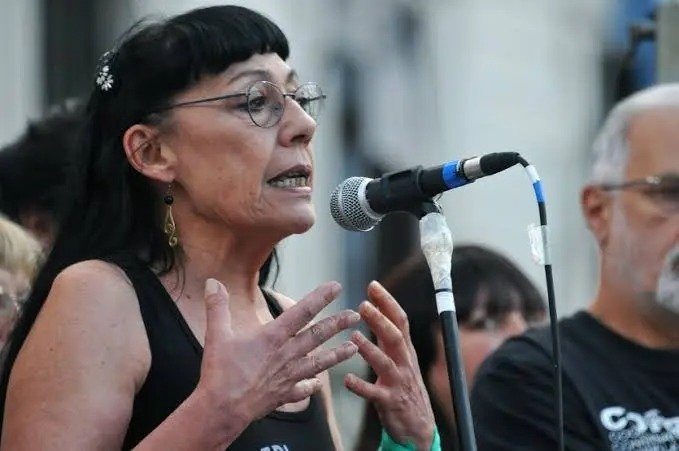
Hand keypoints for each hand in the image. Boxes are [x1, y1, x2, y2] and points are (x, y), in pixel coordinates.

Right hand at [198, 279, 359, 432]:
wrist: (222, 409)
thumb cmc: (220, 372)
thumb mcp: (217, 335)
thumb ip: (217, 307)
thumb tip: (213, 283)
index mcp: (273, 337)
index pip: (302, 311)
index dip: (321, 297)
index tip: (336, 286)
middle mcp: (286, 355)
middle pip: (318, 335)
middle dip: (338, 323)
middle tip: (356, 315)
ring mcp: (289, 376)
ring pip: (320, 362)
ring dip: (338, 354)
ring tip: (354, 347)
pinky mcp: (285, 394)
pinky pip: (303, 389)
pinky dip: (312, 385)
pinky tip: (319, 384)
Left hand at [345, 281, 434, 450]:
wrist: (419, 427)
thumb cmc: (404, 387)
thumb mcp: (400, 359)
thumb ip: (386, 336)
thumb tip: (374, 308)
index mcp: (404, 351)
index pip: (399, 321)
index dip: (387, 302)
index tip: (373, 285)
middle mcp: (404, 363)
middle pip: (395, 337)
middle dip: (380, 320)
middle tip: (363, 305)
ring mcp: (397, 382)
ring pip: (386, 363)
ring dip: (371, 350)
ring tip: (354, 337)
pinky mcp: (390, 402)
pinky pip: (374, 394)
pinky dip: (361, 386)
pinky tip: (347, 380)